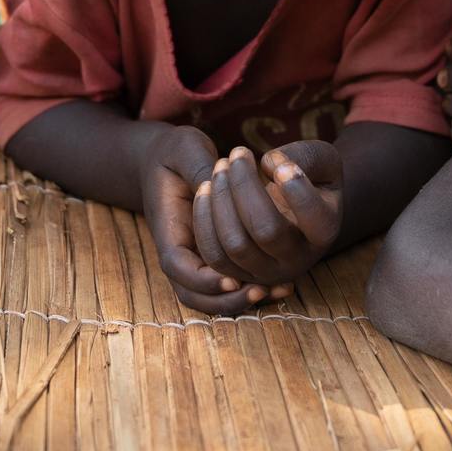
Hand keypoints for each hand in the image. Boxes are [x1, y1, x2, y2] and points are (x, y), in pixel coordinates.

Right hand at [137, 125, 269, 315]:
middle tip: (262, 290)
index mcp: (167, 227)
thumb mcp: (184, 149)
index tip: (233, 278)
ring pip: (213, 298)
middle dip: (227, 301)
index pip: (177, 266)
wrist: (167, 158)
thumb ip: (198, 166)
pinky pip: (230, 284)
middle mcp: (180, 250)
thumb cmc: (176, 151)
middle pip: (194, 294)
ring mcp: (197, 256)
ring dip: (244, 301)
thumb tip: (218, 179)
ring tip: (280, 289)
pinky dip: (251, 290)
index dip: (204, 279)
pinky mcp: (216, 256)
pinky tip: (284, 286)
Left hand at [191, 140, 342, 297]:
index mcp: (325, 232)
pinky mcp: (238, 274)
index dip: (296, 188)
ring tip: (221, 165)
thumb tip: (267, 164)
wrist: (292, 209)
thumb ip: (306, 156)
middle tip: (238, 152)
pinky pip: (214, 255)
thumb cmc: (308, 177)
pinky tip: (205, 186)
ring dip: (221, 200)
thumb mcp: (321, 160)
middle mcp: (298, 260)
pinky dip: (204, 219)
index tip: (278, 161)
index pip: (314, 218)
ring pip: (236, 245)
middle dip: (245, 186)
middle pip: (266, 230)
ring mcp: (266, 272)